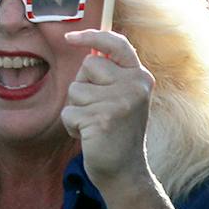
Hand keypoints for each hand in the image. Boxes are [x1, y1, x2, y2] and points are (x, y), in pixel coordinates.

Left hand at [60, 28, 156, 195]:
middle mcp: (134, 86)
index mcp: (140, 77)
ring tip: (96, 125)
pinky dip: (72, 126)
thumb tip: (86, 46)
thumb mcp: (123, 97)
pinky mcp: (102, 119)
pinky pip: (68, 112)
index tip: (69, 37)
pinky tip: (90, 137)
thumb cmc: (117, 131)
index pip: (118, 44)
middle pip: (88, 65)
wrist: (125, 173)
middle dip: (83, 86)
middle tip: (99, 111)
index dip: (93, 36)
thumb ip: (111, 74)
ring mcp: (120, 102)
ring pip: (74, 90)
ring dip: (77, 109)